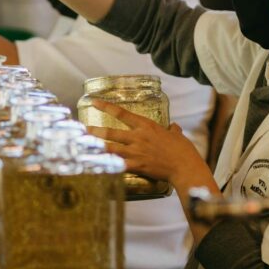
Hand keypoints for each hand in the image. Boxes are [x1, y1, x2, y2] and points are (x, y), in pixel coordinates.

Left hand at [86, 100, 210, 186]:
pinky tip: (97, 165)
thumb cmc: (183, 150)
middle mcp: (138, 137)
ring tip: (84, 145)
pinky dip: (107, 165)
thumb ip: (172, 130)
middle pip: (111, 132)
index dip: (106, 107)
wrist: (185, 167)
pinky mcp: (137, 166)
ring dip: (97, 146)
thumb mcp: (178, 136)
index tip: (94, 102)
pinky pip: (118, 166)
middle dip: (95, 130)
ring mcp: (136, 152)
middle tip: (82, 128)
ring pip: (110, 148)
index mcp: (146, 126)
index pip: (122, 113)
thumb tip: (174, 127)